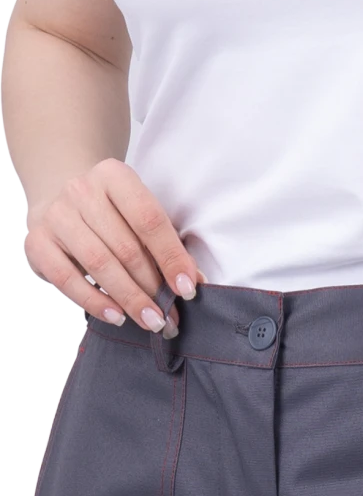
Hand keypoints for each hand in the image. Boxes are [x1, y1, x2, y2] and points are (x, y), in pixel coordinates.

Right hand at [25, 160, 205, 331]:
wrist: (57, 198)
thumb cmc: (108, 211)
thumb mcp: (136, 212)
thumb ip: (162, 241)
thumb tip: (192, 281)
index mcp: (113, 175)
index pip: (149, 219)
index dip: (171, 256)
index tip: (188, 288)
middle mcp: (81, 190)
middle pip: (125, 247)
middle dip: (153, 287)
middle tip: (170, 315)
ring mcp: (56, 216)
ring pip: (100, 265)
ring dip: (130, 299)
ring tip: (150, 320)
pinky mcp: (37, 243)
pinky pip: (69, 280)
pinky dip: (96, 302)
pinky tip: (117, 316)